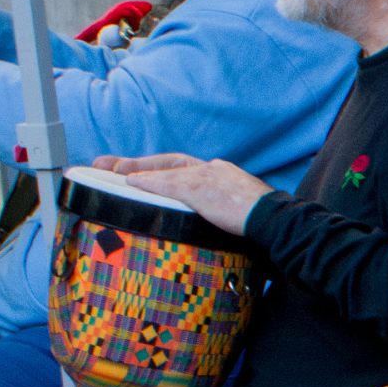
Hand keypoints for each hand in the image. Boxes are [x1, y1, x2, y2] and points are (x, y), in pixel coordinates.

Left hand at [102, 155, 271, 234]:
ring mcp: (206, 177)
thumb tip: (226, 224)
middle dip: (141, 163)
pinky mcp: (199, 188)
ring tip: (109, 170)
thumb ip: (229, 211)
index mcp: (224, 175)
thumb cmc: (269, 222)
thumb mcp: (245, 211)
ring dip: (135, 169)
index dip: (164, 170)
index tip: (147, 173)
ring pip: (164, 170)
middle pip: (170, 162)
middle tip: (111, 164)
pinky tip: (127, 181)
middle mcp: (212, 170)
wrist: (278, 219)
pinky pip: (166, 182)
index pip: (187, 168)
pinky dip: (146, 180)